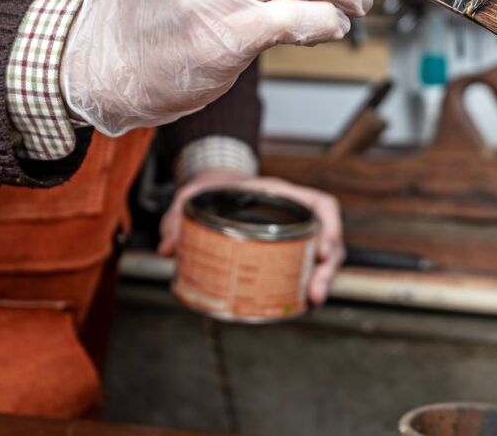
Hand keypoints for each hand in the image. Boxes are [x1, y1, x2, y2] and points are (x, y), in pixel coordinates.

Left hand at [158, 168, 345, 305]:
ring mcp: (294, 235)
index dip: (330, 227)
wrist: (215, 190)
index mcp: (282, 195)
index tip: (321, 251)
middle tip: (314, 296)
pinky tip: (300, 307)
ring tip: (310, 305)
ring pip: (322, 260)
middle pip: (327, 240)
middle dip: (327, 269)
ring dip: (321, 282)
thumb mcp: (193, 197)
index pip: (322, 205)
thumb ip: (177, 218)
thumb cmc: (212, 190)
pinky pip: (305, 271)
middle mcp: (295, 215)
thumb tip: (167, 248)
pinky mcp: (286, 254)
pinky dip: (306, 289)